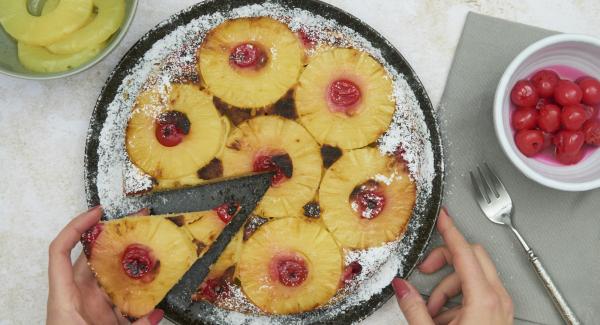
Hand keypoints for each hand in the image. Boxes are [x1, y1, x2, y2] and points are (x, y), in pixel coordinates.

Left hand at [47, 206, 163, 324]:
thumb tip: (156, 314)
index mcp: (65, 300)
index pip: (61, 251)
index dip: (77, 227)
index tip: (99, 212)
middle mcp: (76, 300)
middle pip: (93, 260)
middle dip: (115, 240)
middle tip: (138, 225)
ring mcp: (90, 310)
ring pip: (111, 280)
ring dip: (131, 267)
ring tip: (153, 252)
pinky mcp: (102, 321)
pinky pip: (122, 303)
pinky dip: (139, 298)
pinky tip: (157, 294)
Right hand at [392, 208, 512, 324]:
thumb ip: (414, 307)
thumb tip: (401, 286)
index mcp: (484, 300)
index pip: (465, 252)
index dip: (450, 230)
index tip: (443, 217)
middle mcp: (498, 300)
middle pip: (472, 257)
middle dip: (445, 260)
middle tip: (426, 268)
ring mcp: (501, 307)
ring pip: (474, 276)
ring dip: (448, 288)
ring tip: (433, 311)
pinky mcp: (499, 315)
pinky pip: (479, 293)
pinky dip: (458, 299)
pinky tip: (445, 317)